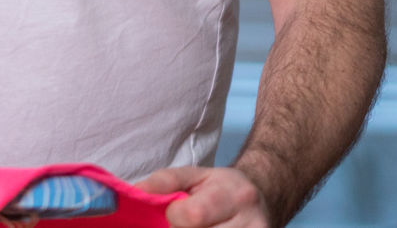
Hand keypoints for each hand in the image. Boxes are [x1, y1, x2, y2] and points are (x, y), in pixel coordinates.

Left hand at [136, 167, 270, 227]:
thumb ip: (164, 181)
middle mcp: (252, 222)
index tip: (175, 212)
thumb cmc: (219, 187)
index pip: (193, 215)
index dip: (175, 216)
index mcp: (233, 194)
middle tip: (186, 223)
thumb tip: (137, 192)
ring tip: (199, 227)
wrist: (259, 200)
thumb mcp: (193, 175)